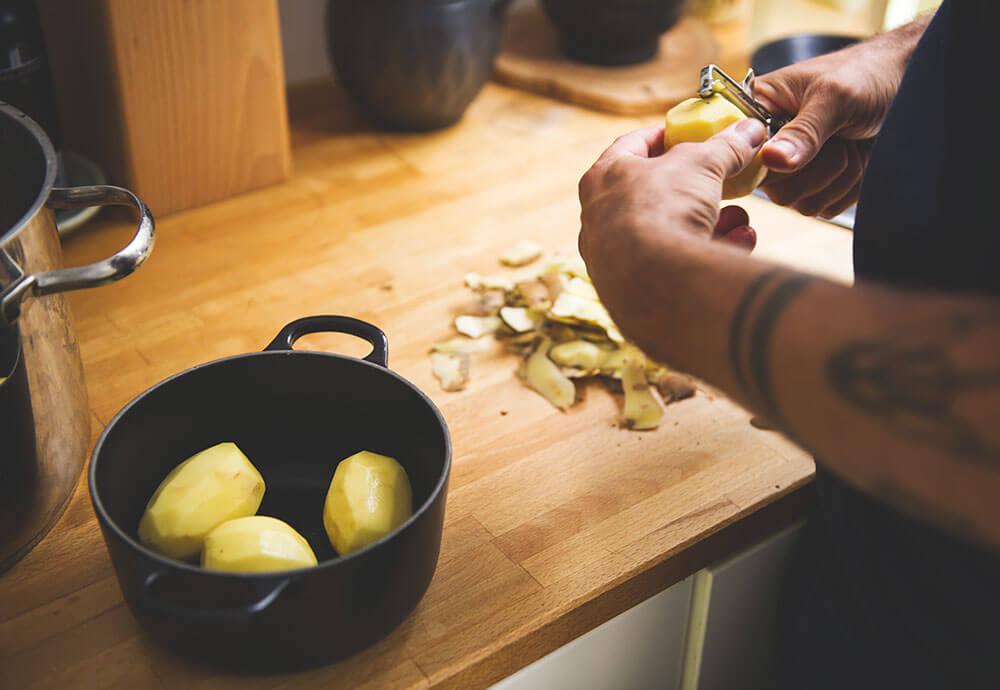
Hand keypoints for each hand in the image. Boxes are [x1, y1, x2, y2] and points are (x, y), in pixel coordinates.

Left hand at [578, 120, 764, 340]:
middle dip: (695, 188)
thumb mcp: (701, 164)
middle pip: (654, 194)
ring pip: (670, 232)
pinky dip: (708, 252)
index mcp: (603, 178)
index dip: (663, 135)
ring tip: (738, 219)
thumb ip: (725, 146)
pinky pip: (676, 265)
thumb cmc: (663, 208)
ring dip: (711, 223)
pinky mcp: (637, 289)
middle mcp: (601, 218)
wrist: (654, 281)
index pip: (631, 145)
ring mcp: (616, 258)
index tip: (688, 134)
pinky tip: (738, 243)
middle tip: (721, 181)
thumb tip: (750, 130)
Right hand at [755, 39, 909, 217]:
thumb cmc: (869, 73)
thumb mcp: (836, 96)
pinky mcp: (816, 185)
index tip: (801, 151)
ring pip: (800, 203)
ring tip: (851, 143)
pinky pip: (823, 208)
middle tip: (840, 139)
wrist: (911, 82)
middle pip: (774, 190)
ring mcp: (793, 168)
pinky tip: (857, 159)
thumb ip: (803, 130)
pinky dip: (849, 188)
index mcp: (758, 112)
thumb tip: (771, 161)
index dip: (769, 164)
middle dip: (819, 170)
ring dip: (840, 177)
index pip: (741, 158)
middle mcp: (769, 144)